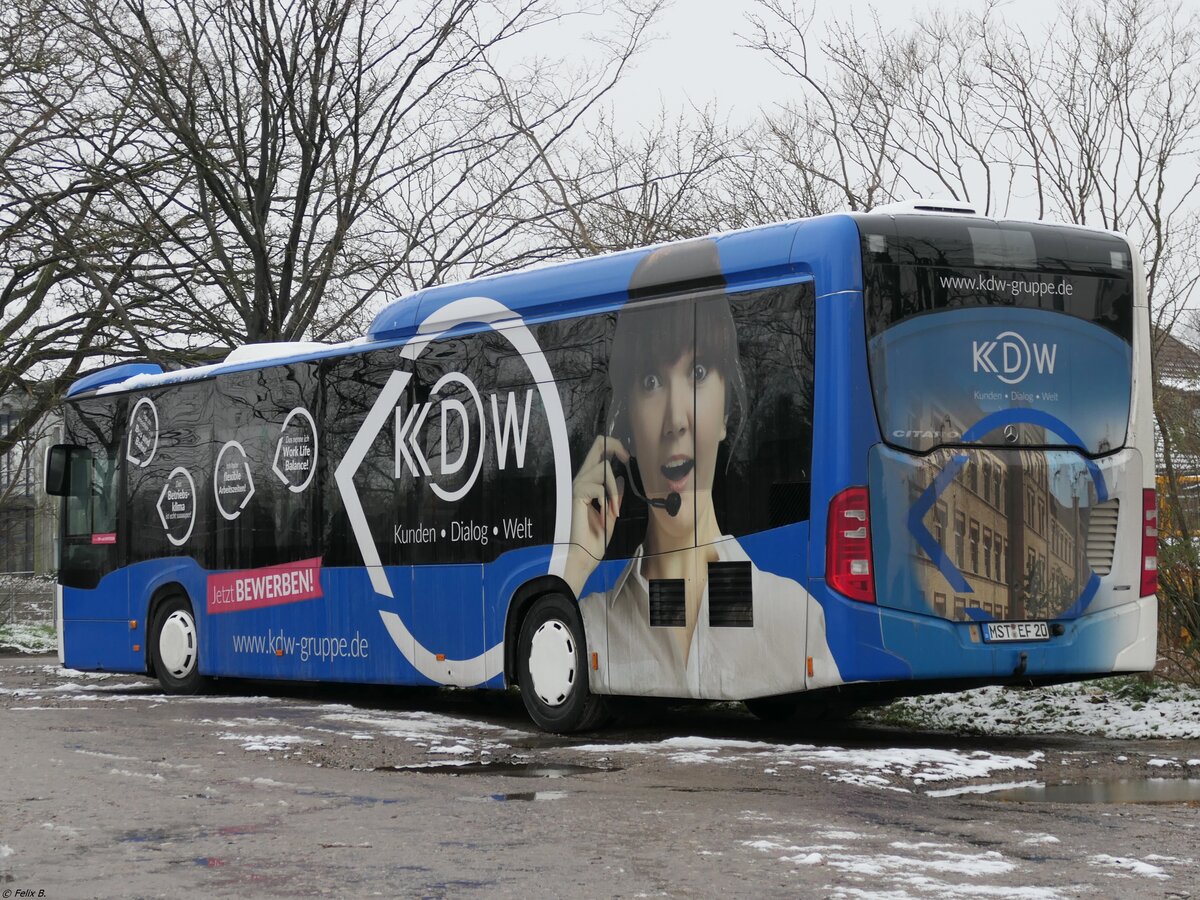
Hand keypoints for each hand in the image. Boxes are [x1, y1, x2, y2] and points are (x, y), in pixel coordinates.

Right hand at [563, 435, 627, 596]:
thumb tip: (621, 478)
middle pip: (596, 445)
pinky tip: (605, 516)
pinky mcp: (577, 495)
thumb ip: (615, 496)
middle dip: (614, 446)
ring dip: (614, 491)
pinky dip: (607, 502)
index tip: (627, 458)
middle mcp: (581, 479)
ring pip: (603, 469)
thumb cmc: (595, 539)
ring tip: (613, 512)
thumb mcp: (611, 513)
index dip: (614, 447)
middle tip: (627, 458)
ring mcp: (577, 486)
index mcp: (588, 483)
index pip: (598, 452)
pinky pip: (599, 488)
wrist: (583, 556)